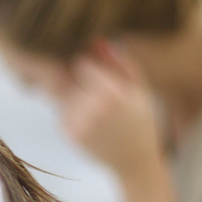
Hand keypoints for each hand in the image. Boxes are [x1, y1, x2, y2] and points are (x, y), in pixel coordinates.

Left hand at [60, 40, 164, 183]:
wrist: (135, 161)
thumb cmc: (141, 120)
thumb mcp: (138, 88)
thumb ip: (119, 62)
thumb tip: (97, 40)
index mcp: (112, 93)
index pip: (81, 64)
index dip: (88, 65)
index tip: (96, 70)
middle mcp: (91, 108)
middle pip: (68, 78)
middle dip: (78, 79)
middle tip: (96, 90)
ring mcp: (77, 122)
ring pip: (62, 94)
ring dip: (73, 94)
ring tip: (96, 106)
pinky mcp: (68, 133)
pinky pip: (61, 110)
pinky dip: (71, 110)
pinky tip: (91, 120)